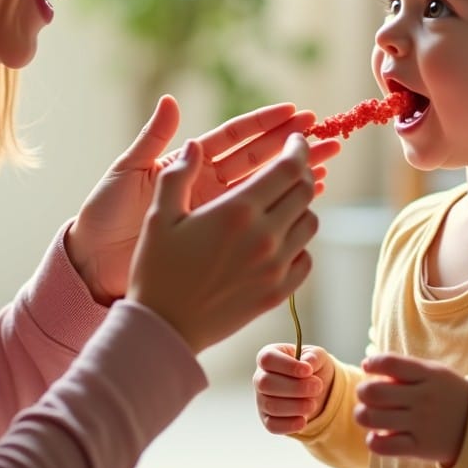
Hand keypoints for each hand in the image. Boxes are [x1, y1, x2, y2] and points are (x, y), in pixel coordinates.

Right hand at [127, 133, 320, 352]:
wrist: (165, 328)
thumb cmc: (157, 269)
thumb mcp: (159, 217)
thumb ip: (177, 175)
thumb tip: (193, 145)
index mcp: (237, 211)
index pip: (288, 168)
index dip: (298, 148)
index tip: (295, 139)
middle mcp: (265, 236)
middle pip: (305, 191)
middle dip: (303, 171)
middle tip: (291, 166)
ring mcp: (275, 267)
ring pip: (310, 223)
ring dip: (301, 207)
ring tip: (281, 203)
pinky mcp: (278, 292)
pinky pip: (306, 259)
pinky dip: (299, 244)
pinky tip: (279, 241)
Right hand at [253, 343, 335, 433]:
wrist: (316, 389)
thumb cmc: (312, 367)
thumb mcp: (317, 356)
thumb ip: (314, 356)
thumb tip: (308, 363)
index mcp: (269, 356)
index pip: (268, 359)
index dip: (287, 365)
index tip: (308, 371)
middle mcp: (260, 378)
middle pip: (266, 383)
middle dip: (295, 388)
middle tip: (317, 387)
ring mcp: (262, 400)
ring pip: (271, 405)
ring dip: (296, 406)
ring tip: (313, 403)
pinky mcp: (267, 419)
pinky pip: (272, 425)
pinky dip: (289, 424)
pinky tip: (303, 420)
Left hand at [354, 354, 467, 466]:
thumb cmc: (446, 394)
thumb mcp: (434, 372)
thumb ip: (405, 368)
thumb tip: (369, 366)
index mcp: (427, 375)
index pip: (390, 363)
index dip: (372, 363)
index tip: (367, 366)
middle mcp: (423, 399)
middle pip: (374, 392)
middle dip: (362, 392)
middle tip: (366, 395)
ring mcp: (421, 424)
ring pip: (373, 419)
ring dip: (362, 415)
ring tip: (367, 415)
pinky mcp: (419, 448)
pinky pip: (383, 446)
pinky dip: (373, 441)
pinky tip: (377, 436)